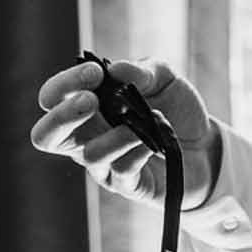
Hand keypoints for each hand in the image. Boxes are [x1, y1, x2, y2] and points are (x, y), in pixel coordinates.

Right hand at [31, 56, 221, 208]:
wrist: (206, 145)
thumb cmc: (175, 109)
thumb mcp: (164, 78)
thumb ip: (141, 70)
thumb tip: (114, 68)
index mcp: (87, 107)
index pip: (52, 99)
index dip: (64, 85)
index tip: (95, 73)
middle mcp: (87, 137)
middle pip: (45, 136)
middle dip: (62, 116)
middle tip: (91, 100)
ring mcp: (105, 164)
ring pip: (89, 155)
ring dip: (115, 135)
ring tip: (140, 124)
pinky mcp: (128, 183)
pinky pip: (122, 170)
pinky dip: (138, 151)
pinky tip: (154, 142)